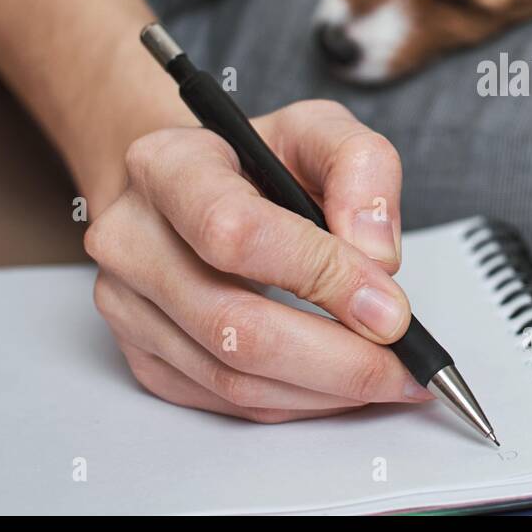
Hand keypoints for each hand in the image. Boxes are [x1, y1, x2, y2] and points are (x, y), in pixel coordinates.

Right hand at [83, 99, 428, 422]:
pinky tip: (340, 384)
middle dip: (337, 358)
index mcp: (168, 166)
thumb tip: (377, 257)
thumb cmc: (255, 159)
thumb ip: (362, 167)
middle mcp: (131, 238)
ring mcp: (127, 305)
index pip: (236, 232)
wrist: (191, 186)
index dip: (321, 275)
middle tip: (404, 366)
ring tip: (388, 379)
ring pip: (232, 376)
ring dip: (324, 390)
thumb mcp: (320, 130)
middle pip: (232, 325)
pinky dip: (297, 401)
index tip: (389, 307)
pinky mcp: (143, 355)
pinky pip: (226, 400)